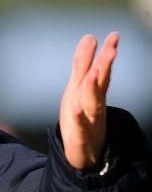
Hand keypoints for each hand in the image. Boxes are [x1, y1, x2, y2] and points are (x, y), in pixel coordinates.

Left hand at [59, 32, 117, 170]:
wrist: (84, 155)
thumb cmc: (81, 117)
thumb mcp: (78, 88)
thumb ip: (83, 64)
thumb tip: (90, 37)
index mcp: (93, 93)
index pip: (102, 72)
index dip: (107, 55)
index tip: (114, 36)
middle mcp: (94, 105)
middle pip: (101, 85)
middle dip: (105, 68)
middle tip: (111, 50)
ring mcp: (90, 122)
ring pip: (93, 105)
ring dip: (92, 90)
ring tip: (92, 75)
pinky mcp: (81, 139)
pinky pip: (81, 129)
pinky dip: (80, 120)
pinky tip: (77, 111)